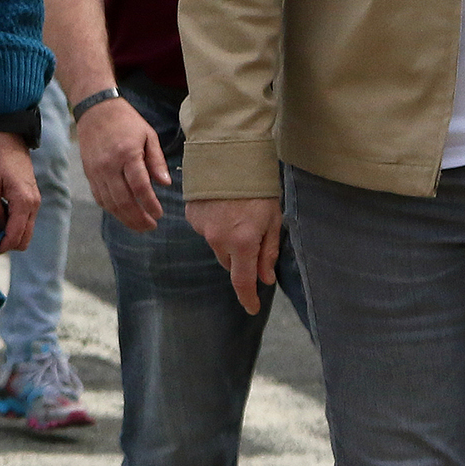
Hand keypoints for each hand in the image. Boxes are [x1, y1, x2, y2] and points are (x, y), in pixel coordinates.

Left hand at [0, 129, 40, 252]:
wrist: (7, 134)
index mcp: (24, 202)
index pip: (15, 236)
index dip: (1, 247)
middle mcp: (34, 204)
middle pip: (25, 238)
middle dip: (8, 244)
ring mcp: (35, 200)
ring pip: (25, 229)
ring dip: (10, 235)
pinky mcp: (31, 195)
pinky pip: (24, 219)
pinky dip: (13, 224)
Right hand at [75, 93, 170, 234]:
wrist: (96, 111)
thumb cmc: (126, 121)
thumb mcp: (148, 135)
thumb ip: (157, 161)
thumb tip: (166, 184)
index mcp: (127, 154)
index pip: (140, 187)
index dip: (150, 204)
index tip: (159, 214)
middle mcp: (109, 165)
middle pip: (123, 200)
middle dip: (138, 218)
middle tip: (151, 226)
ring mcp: (96, 171)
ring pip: (110, 203)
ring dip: (125, 218)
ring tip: (139, 225)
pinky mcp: (89, 174)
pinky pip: (99, 198)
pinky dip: (112, 209)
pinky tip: (123, 214)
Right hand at [188, 197, 283, 314]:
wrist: (228, 157)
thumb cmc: (257, 188)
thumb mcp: (272, 219)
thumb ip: (268, 252)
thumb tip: (266, 278)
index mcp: (243, 243)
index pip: (243, 281)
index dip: (248, 298)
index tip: (252, 308)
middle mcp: (219, 240)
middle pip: (230, 262)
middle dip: (241, 258)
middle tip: (253, 237)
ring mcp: (202, 229)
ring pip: (217, 246)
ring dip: (228, 239)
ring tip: (237, 214)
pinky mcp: (192, 216)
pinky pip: (206, 230)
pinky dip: (215, 224)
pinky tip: (223, 206)